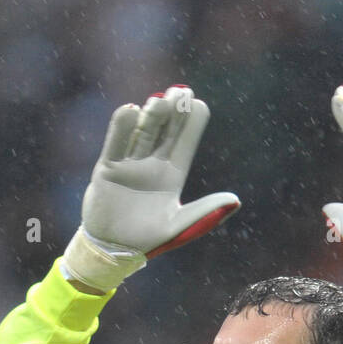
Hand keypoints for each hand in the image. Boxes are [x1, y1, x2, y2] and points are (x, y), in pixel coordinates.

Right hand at [62, 85, 240, 291]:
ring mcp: (129, 164)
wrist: (112, 251)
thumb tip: (235, 200)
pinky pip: (115, 143)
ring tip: (160, 101)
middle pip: (165, 130)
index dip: (192, 123)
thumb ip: (205, 211)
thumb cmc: (148, 240)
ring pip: (142, 132)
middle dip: (173, 111)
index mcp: (172, 175)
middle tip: (180, 92)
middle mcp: (152, 164)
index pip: (185, 142)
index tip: (198, 104)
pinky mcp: (107, 168)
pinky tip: (131, 111)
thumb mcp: (179, 226)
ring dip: (151, 115)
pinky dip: (121, 127)